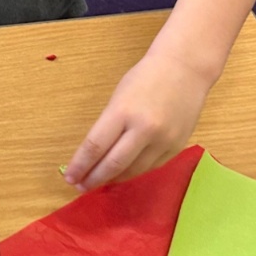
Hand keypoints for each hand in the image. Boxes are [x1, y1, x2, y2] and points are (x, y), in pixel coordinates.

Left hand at [63, 52, 212, 189]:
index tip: (70, 177)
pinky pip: (152, 167)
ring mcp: (164, 140)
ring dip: (114, 179)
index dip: (80, 165)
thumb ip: (108, 126)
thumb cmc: (145, 78)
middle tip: (81, 186)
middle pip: (113, 164)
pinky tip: (123, 174)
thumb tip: (94, 155)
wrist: (185, 69)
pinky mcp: (177, 146)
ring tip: (99, 181)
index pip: (95, 146)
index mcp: (123, 112)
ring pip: (134, 170)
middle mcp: (144, 129)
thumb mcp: (118, 98)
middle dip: (94, 178)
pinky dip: (135, 172)